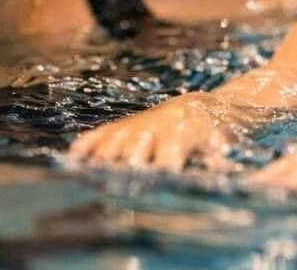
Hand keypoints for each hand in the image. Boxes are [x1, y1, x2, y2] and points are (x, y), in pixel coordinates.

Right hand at [67, 92, 239, 170]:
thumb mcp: (216, 147)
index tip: (155, 184)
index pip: (167, 157)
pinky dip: (82, 149)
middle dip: (127, 169)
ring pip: (110, 144)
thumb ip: (216, 161)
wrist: (195, 107)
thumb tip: (223, 170)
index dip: (161, 171)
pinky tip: (73, 162)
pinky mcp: (116, 128)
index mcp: (178, 135)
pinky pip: (93, 137)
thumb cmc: (207, 136)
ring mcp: (131, 128)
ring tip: (89, 179)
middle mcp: (151, 130)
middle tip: (117, 188)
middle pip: (133, 152)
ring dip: (101, 161)